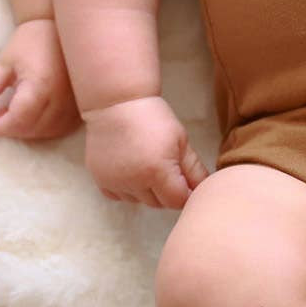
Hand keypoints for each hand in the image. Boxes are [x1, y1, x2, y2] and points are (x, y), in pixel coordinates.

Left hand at [0, 18, 81, 139]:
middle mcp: (61, 97)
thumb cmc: (33, 41)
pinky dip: (47, 129)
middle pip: (34, 127)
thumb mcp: (6, 62)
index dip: (3, 125)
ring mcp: (75, 102)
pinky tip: (34, 118)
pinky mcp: (82, 104)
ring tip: (15, 116)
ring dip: (29, 131)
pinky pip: (64, 127)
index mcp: (40, 84)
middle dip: (13, 129)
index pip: (20, 117)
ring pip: (50, 131)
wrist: (64, 27)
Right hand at [83, 96, 207, 208]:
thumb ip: (195, 170)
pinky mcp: (100, 179)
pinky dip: (127, 188)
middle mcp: (134, 181)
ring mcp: (115, 182)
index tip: (185, 180)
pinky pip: (119, 196)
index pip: (177, 201)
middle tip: (166, 167)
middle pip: (158, 204)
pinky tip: (130, 168)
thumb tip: (205, 191)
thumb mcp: (181, 140)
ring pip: (139, 201)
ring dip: (146, 191)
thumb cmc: (153, 117)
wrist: (116, 102)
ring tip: (146, 164)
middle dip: (166, 191)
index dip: (185, 193)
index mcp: (157, 171)